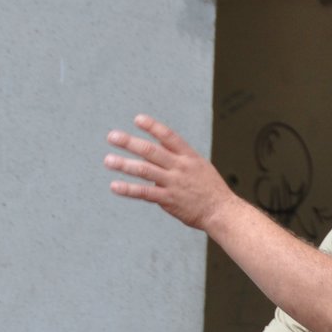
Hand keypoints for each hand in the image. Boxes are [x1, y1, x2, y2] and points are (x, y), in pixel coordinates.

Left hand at [104, 114, 235, 229]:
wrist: (222, 211)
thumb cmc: (210, 190)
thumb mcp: (199, 167)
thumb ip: (177, 160)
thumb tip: (154, 158)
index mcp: (189, 157)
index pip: (169, 136)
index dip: (152, 127)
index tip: (137, 119)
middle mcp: (180, 167)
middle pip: (151, 151)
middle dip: (130, 142)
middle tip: (112, 136)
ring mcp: (174, 183)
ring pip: (144, 170)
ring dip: (124, 164)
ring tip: (108, 160)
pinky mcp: (169, 199)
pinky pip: (145, 193)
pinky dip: (128, 189)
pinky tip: (115, 186)